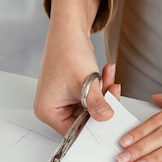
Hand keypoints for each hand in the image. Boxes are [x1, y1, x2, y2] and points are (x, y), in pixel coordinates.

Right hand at [34, 0, 119, 134]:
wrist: (69, 29)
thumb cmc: (67, 51)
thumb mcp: (85, 82)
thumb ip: (96, 103)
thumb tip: (106, 118)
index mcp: (48, 110)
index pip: (73, 132)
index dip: (93, 127)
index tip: (110, 121)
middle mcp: (53, 107)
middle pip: (84, 120)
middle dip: (102, 105)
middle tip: (113, 92)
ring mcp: (63, 100)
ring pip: (91, 108)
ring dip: (104, 94)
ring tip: (109, 78)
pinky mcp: (73, 92)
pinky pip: (91, 98)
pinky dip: (101, 88)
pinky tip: (106, 74)